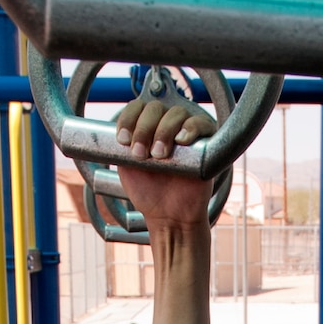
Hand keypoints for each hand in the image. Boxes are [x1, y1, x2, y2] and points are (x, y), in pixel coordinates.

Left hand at [113, 89, 215, 230]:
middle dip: (144, 129)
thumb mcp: (126, 167)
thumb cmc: (149, 193)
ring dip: (164, 132)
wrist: (169, 216)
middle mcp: (166, 125)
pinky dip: (190, 128)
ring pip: (176, 113)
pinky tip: (181, 141)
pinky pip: (200, 123)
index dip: (128, 119)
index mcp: (147, 128)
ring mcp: (186, 132)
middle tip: (141, 154)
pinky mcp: (205, 141)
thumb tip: (116, 131)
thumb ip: (121, 146)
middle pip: (155, 108)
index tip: (123, 139)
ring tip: (160, 156)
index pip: (137, 107)